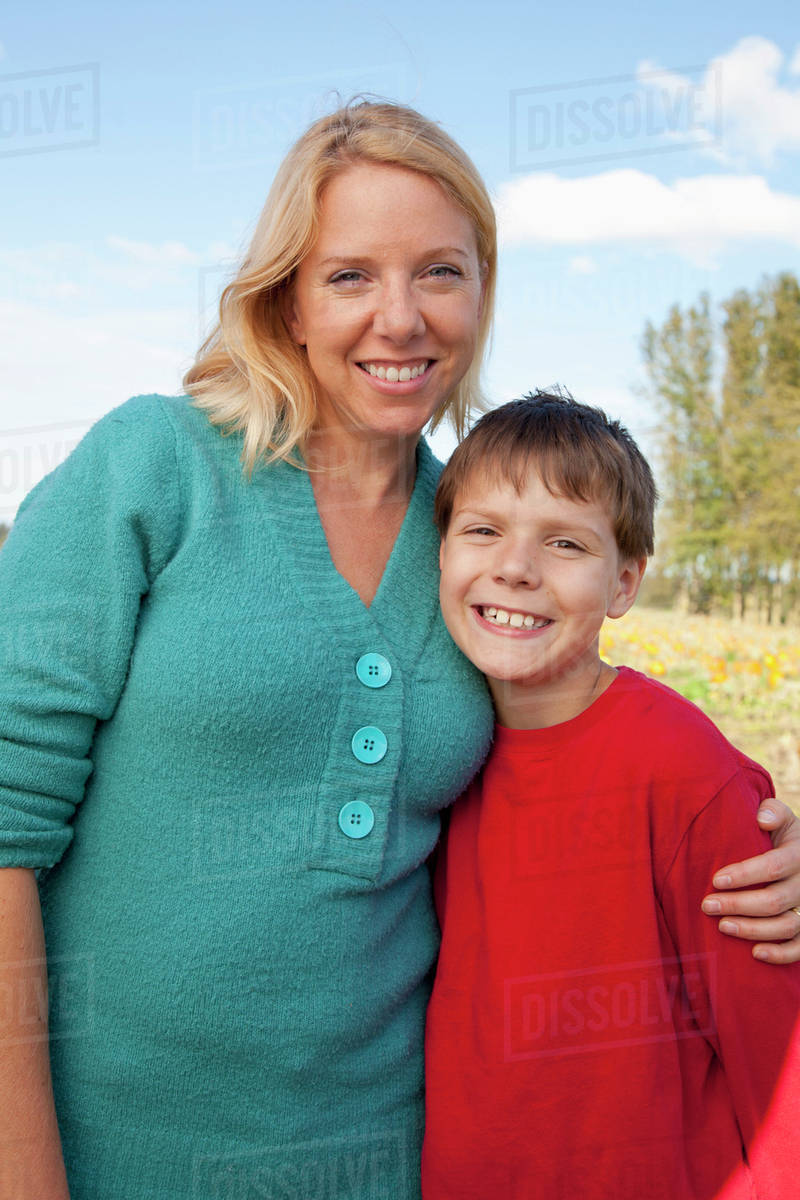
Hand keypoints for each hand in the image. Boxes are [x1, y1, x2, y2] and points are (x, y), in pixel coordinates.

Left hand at [701, 799, 799, 962]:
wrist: (799, 853)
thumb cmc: (779, 833)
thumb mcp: (780, 817)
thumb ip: (771, 812)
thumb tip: (761, 819)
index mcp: (798, 853)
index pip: (773, 866)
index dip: (745, 875)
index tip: (717, 879)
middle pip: (775, 900)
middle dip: (738, 904)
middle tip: (707, 905)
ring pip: (787, 926)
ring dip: (753, 929)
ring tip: (722, 926)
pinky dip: (781, 954)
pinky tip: (755, 953)